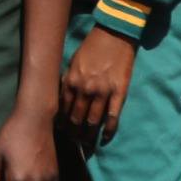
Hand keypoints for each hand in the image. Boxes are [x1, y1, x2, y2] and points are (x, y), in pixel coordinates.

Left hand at [58, 25, 136, 143]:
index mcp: (71, 81)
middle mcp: (85, 89)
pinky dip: (108, 130)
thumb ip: (67, 82)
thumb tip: (62, 100)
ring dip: (88, 136)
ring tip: (86, 145)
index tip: (61, 131)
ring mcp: (103, 92)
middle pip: (76, 118)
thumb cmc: (91, 48)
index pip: (62, 109)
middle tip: (73, 142)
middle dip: (73, 133)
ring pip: (92, 121)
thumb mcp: (72, 63)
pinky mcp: (119, 92)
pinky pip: (113, 116)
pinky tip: (105, 138)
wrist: (114, 35)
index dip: (61, 123)